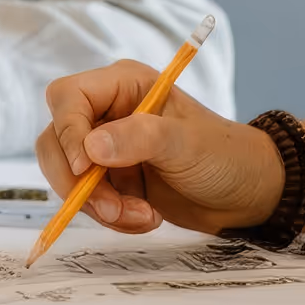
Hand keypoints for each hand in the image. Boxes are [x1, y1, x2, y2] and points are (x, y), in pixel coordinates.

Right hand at [35, 61, 280, 235]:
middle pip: (56, 140)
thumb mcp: (186, 144)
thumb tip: (90, 148)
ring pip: (67, 175)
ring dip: (97, 205)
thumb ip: (139, 139)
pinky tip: (146, 218)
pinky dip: (110, 216)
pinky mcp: (111, 180)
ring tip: (143, 217)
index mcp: (123, 85)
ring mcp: (107, 148)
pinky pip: (86, 200)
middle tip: (111, 209)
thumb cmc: (224, 155)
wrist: (247, 194)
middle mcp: (108, 112)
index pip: (68, 97)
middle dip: (77, 181)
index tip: (84, 166)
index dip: (67, 131)